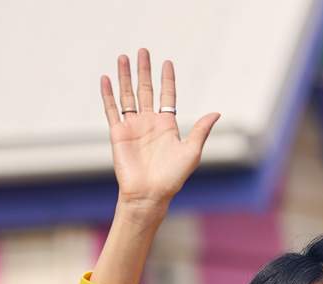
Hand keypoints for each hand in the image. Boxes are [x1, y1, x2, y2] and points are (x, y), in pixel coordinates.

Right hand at [100, 49, 219, 213]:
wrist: (149, 195)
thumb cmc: (172, 178)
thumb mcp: (191, 152)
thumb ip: (200, 130)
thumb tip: (216, 113)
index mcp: (167, 125)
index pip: (167, 95)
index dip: (167, 79)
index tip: (167, 63)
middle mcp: (149, 123)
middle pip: (145, 90)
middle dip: (144, 71)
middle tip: (143, 50)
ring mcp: (132, 127)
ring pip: (127, 95)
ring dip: (125, 76)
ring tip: (123, 57)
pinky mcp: (118, 134)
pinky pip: (112, 110)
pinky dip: (108, 94)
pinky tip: (106, 79)